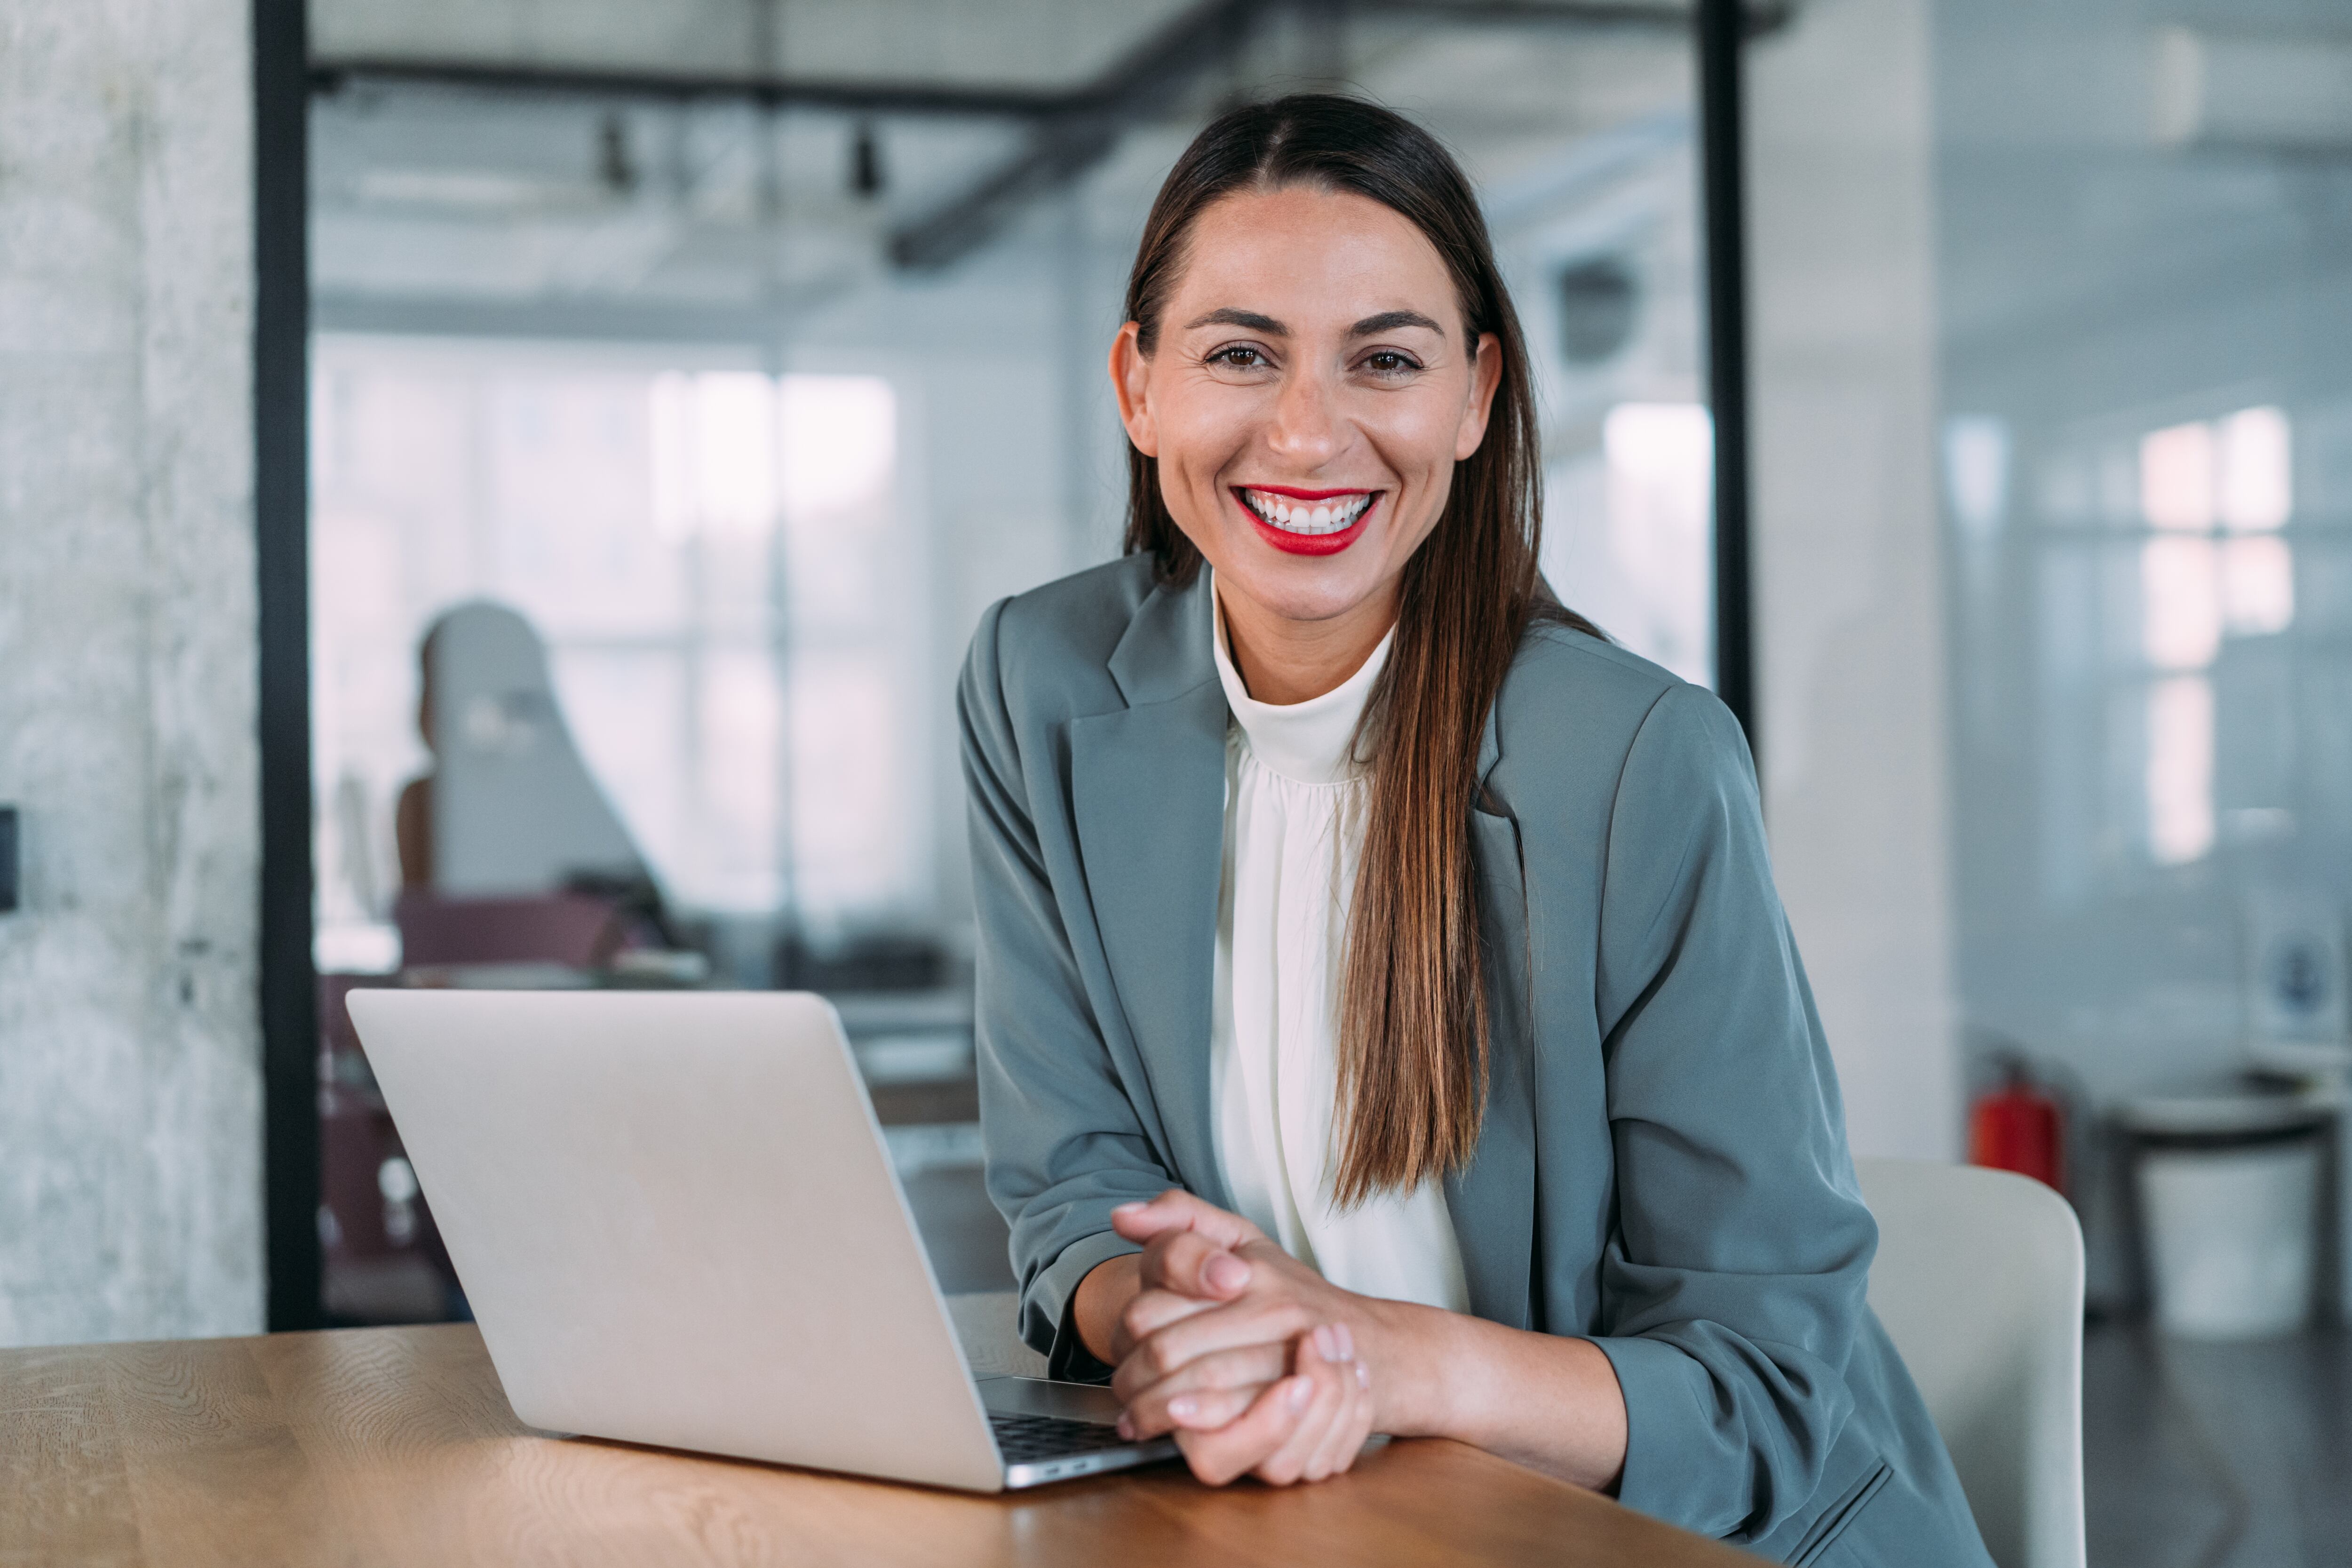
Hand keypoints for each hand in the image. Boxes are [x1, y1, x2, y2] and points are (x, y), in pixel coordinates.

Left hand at [1106, 1191, 1385, 1484]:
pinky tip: (1178, 1434)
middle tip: (1123, 1388)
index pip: (1160, 1299)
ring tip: (1136, 1417)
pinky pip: (1228, 1439)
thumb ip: (1182, 1218)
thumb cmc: (1290, 1293)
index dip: (1128, 1327)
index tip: (1127, 1340)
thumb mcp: (1242, 1238)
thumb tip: (1124, 1217)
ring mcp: (1288, 1362)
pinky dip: (1192, 1441)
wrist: (1370, 1346)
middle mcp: (1271, 1311)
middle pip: (1166, 1352)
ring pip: (1191, 1395)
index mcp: (1249, 1271)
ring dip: (1152, 1412)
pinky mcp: (1295, 1414)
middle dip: (1131, 1377)